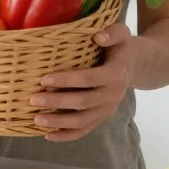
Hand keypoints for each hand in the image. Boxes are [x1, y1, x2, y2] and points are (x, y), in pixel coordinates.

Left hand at [30, 23, 137, 141]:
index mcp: (116, 74)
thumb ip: (112, 33)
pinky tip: (48, 135)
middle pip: (83, 102)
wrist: (135, 65)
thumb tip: (98, 37)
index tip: (44, 79)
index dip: (66, 80)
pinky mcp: (102, 117)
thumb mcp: (122, 33)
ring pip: (82, 121)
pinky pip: (85, 130)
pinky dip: (67, 135)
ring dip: (59, 122)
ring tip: (36, 119)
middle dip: (57, 102)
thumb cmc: (121, 46)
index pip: (88, 79)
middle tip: (33, 99)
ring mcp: (107, 109)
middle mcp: (113, 95)